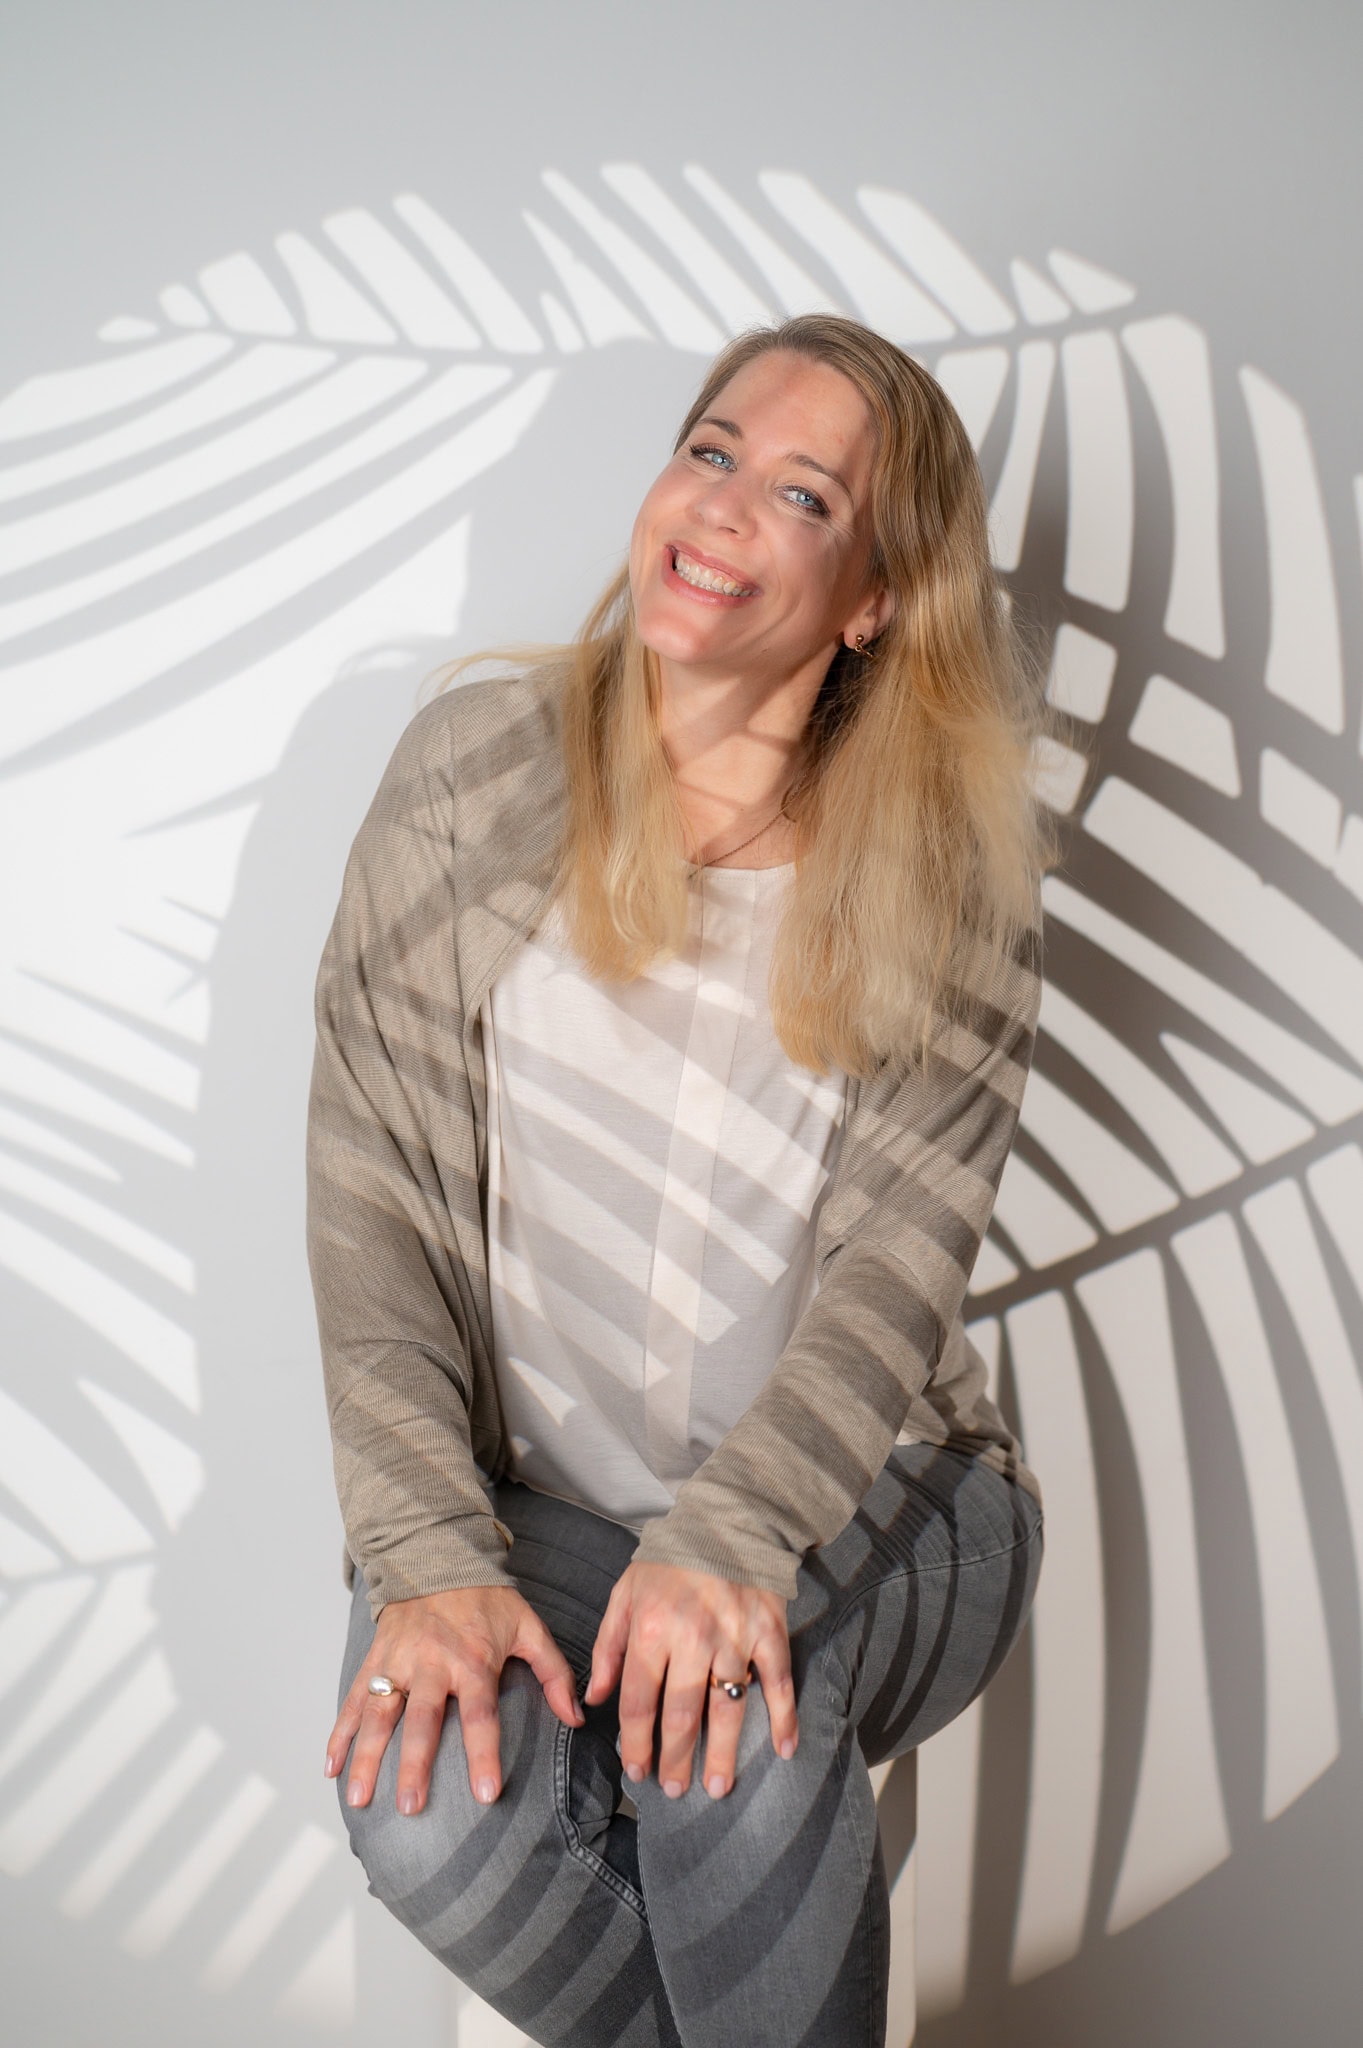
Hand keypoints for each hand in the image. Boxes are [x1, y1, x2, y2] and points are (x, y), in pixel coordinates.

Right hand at [327, 1585, 581, 1814]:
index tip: (486, 1796)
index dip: (484, 1755)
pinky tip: (331, 1767)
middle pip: (423, 1721)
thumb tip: (577, 1717)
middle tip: (411, 1807)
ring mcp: (398, 1662)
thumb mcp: (528, 1627)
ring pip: (379, 1714)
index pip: (480, 1715)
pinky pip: (354, 1699)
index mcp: (473, 1660)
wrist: (438, 1556)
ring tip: (358, 1798)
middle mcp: (432, 1663)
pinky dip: (340, 1732)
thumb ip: (554, 1672)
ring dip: (366, 1757)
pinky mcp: (375, 1659)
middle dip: (415, 1765)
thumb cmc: (488, 1600)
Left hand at [584, 1561, 795, 1799]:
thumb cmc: (670, 1560)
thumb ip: (607, 1647)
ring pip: (727, 1709)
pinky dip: (784, 1718)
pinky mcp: (769, 1632)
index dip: (635, 1742)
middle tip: (673, 1791)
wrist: (727, 1519)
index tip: (636, 1770)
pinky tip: (784, 1750)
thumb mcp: (625, 1594)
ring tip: (718, 1787)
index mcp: (651, 1629)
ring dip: (723, 1754)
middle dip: (675, 1759)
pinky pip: (778, 1682)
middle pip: (681, 1714)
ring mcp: (734, 1637)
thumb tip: (594, 1700)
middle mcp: (692, 1638)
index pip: (638, 1701)